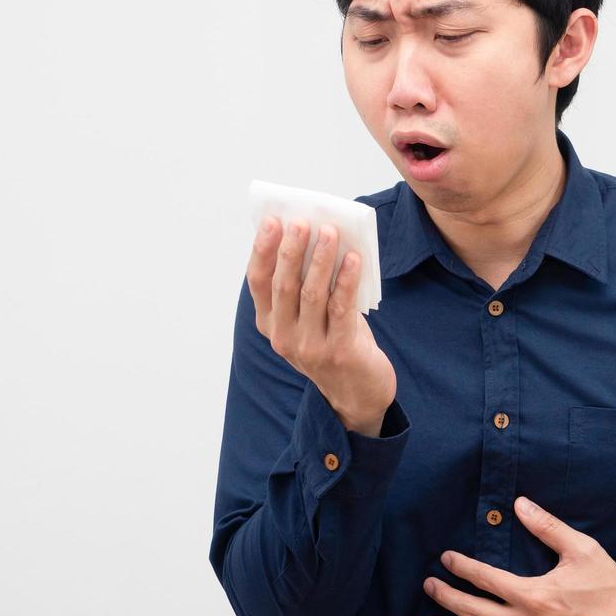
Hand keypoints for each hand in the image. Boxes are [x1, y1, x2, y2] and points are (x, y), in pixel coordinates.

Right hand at [248, 215, 396, 431]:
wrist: (357, 394)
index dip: (263, 250)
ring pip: (312, 294)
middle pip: (283, 285)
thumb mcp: (310, 319)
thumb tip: (316, 238)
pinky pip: (342, 308)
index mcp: (270, 324)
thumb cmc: (334, 344)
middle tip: (302, 221)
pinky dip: (347, 280)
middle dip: (292, 249)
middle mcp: (284, 337)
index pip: (258, 282)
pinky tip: (353, 259)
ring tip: (330, 232)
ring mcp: (310, 347)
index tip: (272, 221)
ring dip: (321, 259)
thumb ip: (305, 288)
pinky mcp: (339, 352)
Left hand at [422, 496, 615, 615]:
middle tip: (428, 586)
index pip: (483, 578)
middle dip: (446, 596)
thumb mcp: (582, 549)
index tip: (445, 558)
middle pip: (472, 610)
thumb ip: (547, 526)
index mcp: (533, 594)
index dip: (460, 566)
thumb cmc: (610, 586)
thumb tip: (520, 503)